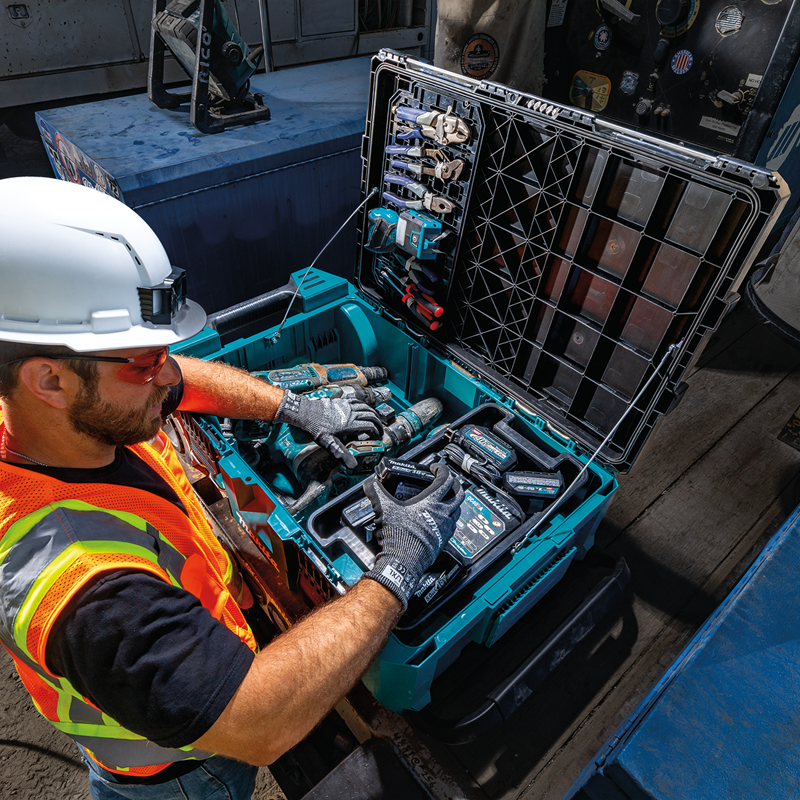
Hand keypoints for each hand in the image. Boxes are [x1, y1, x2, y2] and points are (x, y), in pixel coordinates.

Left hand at [274, 391, 383, 468]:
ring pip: (366, 407)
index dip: (377, 432)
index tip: (377, 437)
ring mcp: (347, 406)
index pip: (370, 426)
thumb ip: (342, 454)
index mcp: (350, 424)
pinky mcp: (342, 401)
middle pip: (371, 416)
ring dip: (373, 414)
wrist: (306, 413)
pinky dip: (364, 405)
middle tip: (379, 430)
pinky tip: (364, 408)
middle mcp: (351, 413)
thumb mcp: (329, 444)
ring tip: (375, 420)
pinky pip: (358, 401)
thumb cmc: (316, 428)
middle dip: (378, 423)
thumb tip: (353, 465)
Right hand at [362, 462, 464, 608]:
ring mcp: (445, 527)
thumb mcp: (384, 509)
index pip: (445, 478)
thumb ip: (376, 492)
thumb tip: (369, 484)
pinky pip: (453, 525)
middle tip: (447, 481)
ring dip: (454, 502)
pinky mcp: (443, 539)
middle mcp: (442, 513)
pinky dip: (450, 519)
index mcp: (431, 501)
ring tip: (445, 499)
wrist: (404, 561)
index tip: (435, 468)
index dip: (442, 469)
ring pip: (458, 509)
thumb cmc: (399, 536)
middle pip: (459, 492)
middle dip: (455, 484)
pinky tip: (440, 520)